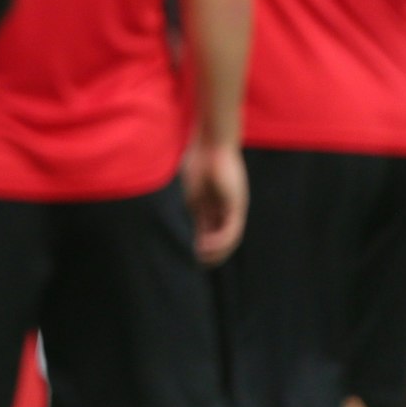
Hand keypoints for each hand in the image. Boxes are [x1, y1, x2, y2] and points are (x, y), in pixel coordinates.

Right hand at [181, 139, 247, 265]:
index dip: (200, 244)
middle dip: (210, 253)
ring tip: (200, 258)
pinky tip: (205, 247)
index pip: (209, 229)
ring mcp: (232, 206)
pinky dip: (219, 241)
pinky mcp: (236, 204)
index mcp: (212, 202)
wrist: (212, 142)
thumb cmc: (198, 159)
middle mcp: (225, 207)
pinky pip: (230, 229)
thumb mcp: (189, 188)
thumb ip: (188, 205)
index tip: (188, 255)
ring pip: (228, 238)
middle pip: (220, 237)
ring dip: (215, 251)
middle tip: (197, 264)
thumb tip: (169, 216)